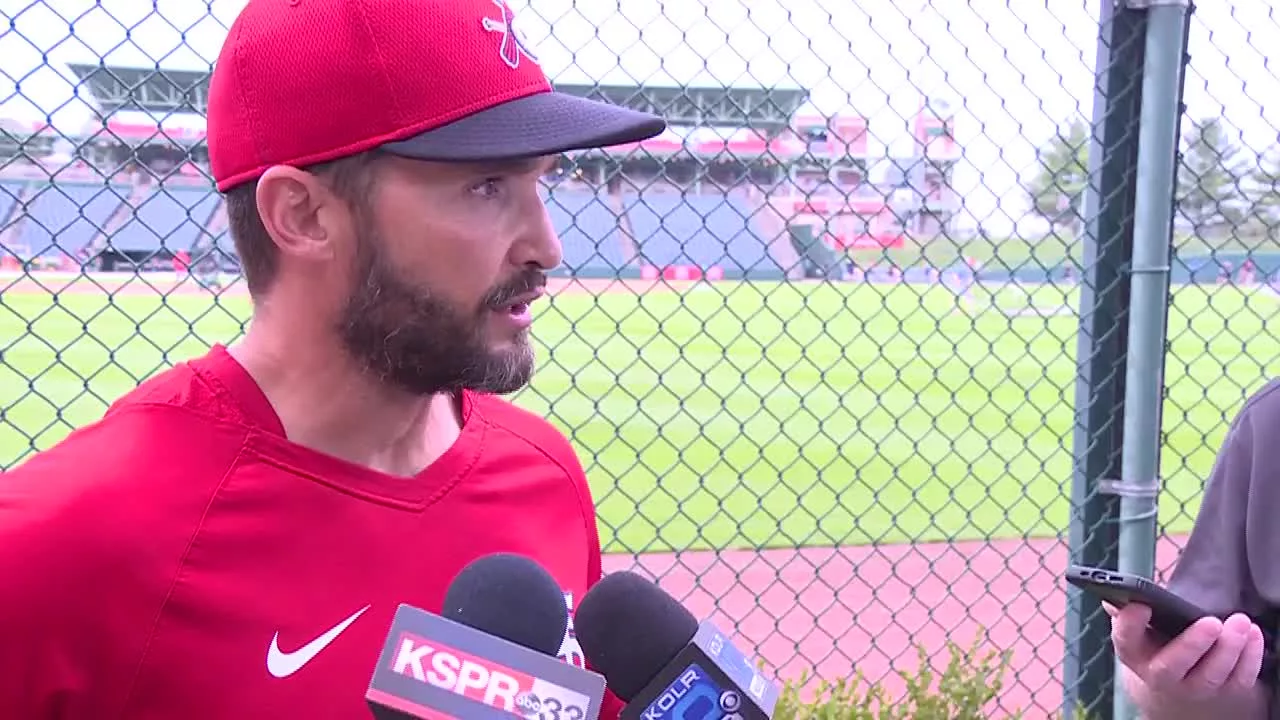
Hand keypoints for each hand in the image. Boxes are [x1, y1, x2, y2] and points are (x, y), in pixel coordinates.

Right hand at [1109, 602, 1265, 716]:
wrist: (1173, 686)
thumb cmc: (1155, 646)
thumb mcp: (1137, 629)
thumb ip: (1128, 610)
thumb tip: (1116, 594)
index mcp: (1133, 652)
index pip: (1125, 639)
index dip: (1131, 623)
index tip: (1142, 605)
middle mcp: (1159, 675)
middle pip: (1172, 666)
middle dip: (1192, 644)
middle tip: (1211, 622)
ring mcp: (1191, 687)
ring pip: (1210, 675)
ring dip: (1228, 649)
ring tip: (1239, 623)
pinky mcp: (1222, 692)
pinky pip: (1239, 679)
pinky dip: (1249, 657)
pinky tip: (1252, 634)